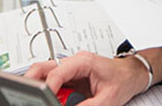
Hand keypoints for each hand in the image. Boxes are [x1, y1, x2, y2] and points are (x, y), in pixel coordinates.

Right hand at [25, 52, 147, 105]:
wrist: (131, 74)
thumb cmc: (123, 80)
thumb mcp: (108, 99)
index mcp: (83, 62)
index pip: (57, 71)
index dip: (47, 88)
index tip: (45, 100)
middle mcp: (73, 63)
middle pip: (42, 68)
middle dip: (32, 83)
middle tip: (30, 97)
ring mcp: (70, 69)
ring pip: (44, 74)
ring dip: (39, 88)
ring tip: (44, 99)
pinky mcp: (69, 77)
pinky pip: (52, 83)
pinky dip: (48, 92)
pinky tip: (53, 99)